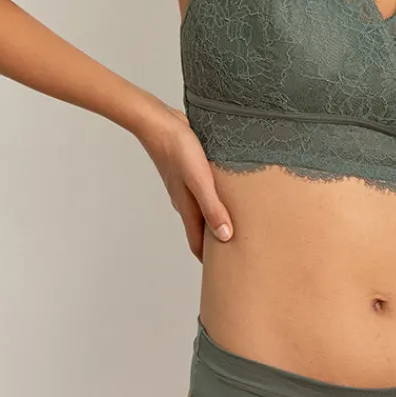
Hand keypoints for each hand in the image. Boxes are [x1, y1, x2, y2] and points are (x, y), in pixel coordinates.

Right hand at [134, 100, 233, 262]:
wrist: (159, 122)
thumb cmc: (179, 150)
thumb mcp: (200, 181)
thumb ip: (213, 208)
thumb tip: (226, 237)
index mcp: (187, 208)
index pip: (198, 243)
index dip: (209, 260)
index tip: (223, 274)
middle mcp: (185, 201)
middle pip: (201, 229)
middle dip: (215, 244)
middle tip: (235, 254)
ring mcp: (186, 186)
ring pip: (203, 211)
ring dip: (216, 221)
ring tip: (236, 228)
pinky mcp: (190, 171)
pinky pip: (204, 193)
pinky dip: (215, 202)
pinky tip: (227, 196)